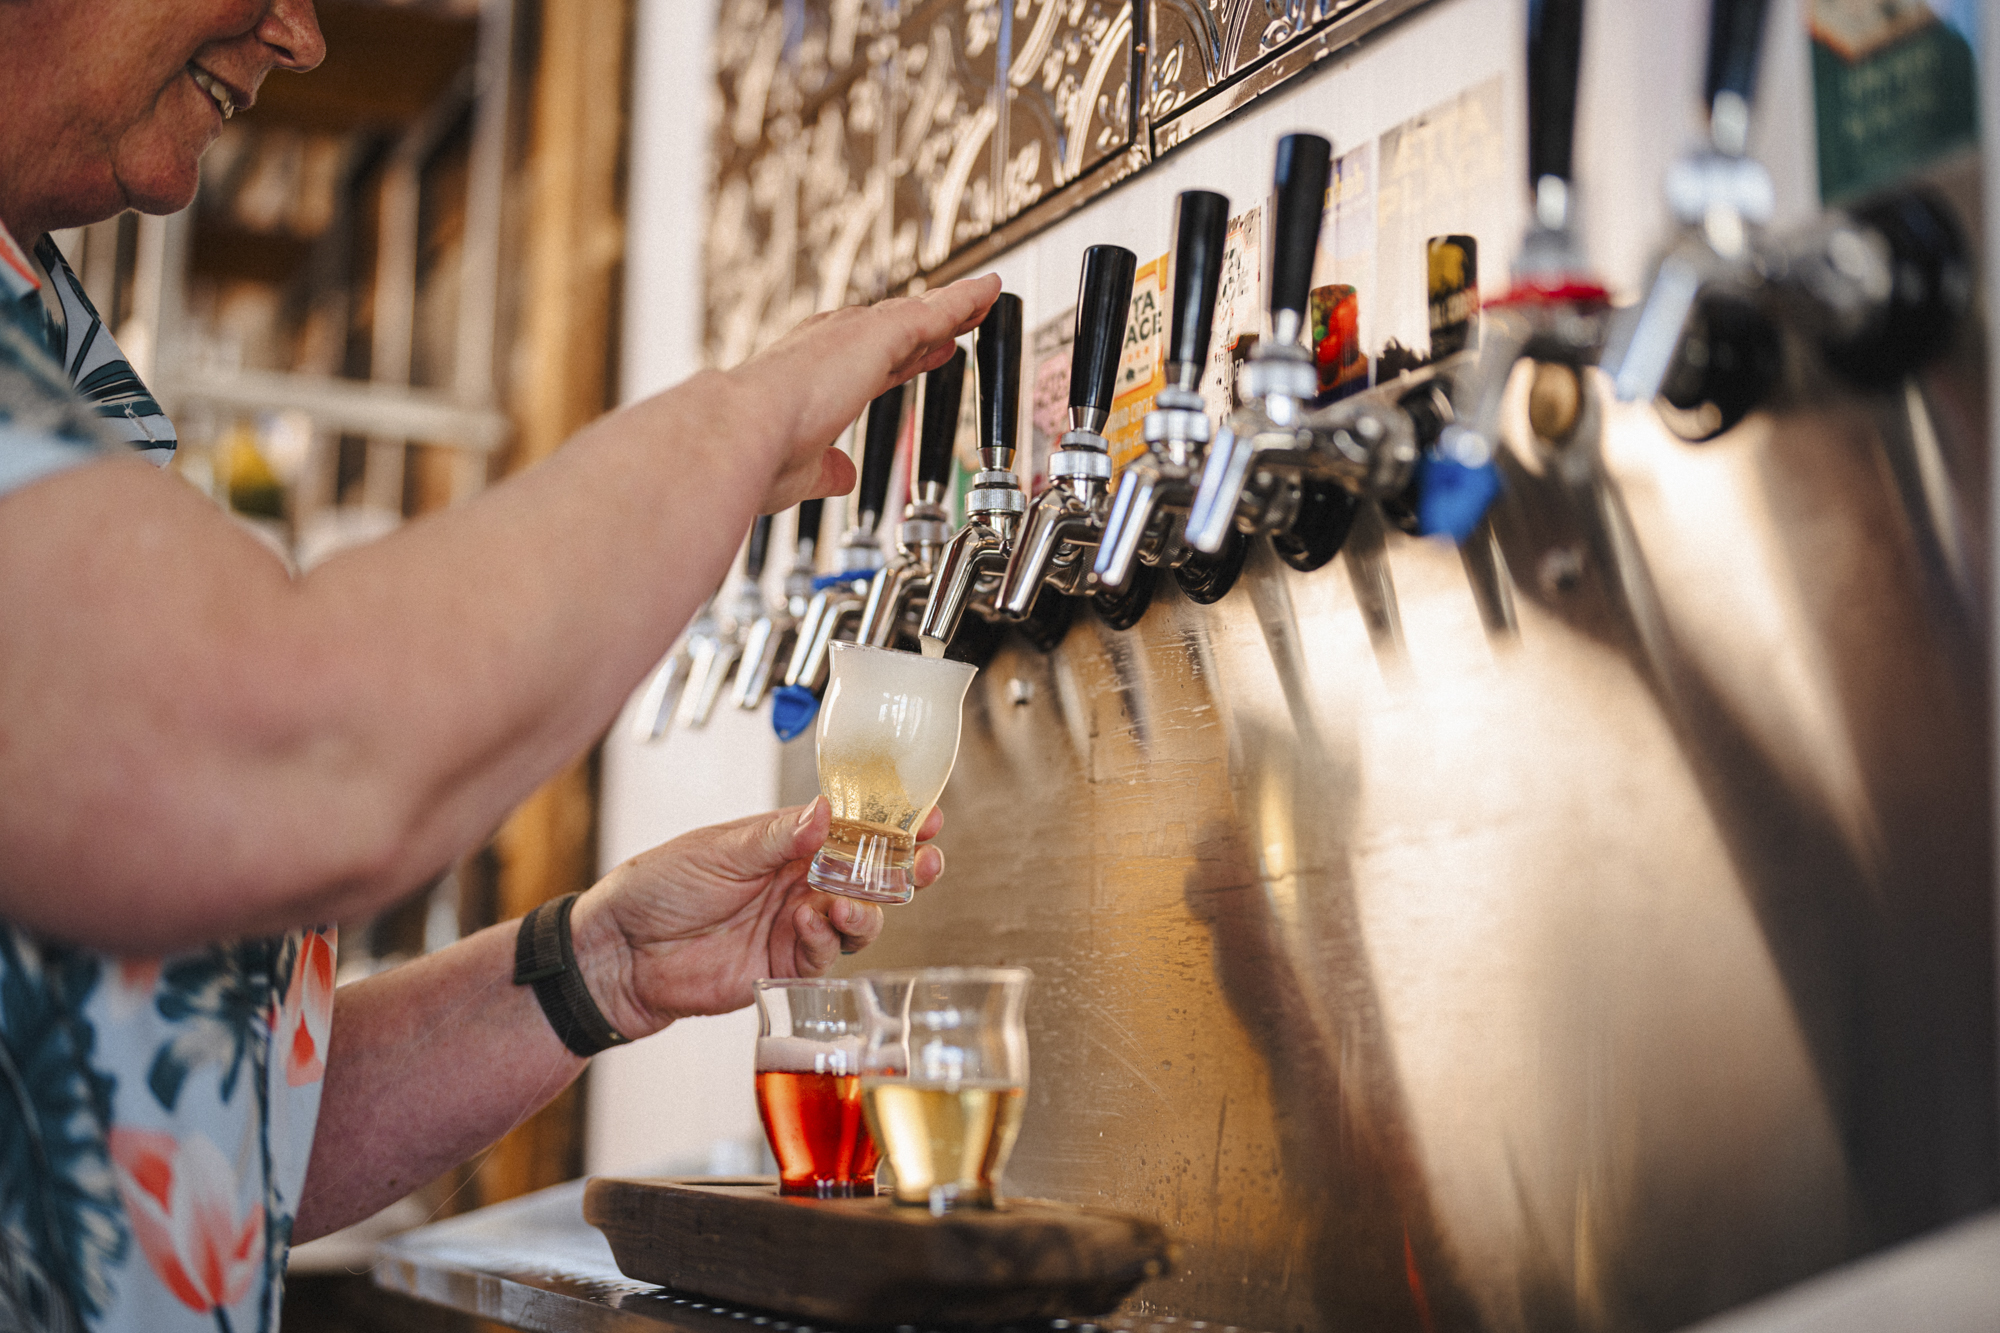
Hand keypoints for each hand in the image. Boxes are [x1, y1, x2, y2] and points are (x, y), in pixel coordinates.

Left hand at [568, 797, 944, 1038]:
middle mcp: (797, 884)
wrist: (619, 952)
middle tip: (924, 860)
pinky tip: (810, 923)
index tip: (923, 815)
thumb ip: (777, 837)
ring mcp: (794, 926)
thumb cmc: (657, 888)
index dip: (888, 823)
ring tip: (845, 901)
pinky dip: (826, 938)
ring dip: (865, 908)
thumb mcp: (719, 850)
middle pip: (868, 877)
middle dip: (902, 869)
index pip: (849, 829)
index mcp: (785, 844)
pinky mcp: (784, 968)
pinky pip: (825, 956)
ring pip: (857, 920)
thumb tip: (826, 812)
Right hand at [728, 274, 1001, 512]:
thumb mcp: (802, 468)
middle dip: (928, 322)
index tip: (925, 352)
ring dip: (951, 305)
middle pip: (893, 328)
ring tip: (983, 293)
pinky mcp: (881, 333)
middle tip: (959, 316)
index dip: (901, 358)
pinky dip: (964, 300)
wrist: (740, 430)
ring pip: (916, 313)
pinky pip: (936, 311)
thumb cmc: (756, 455)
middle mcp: (831, 346)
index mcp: (813, 377)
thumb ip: (827, 470)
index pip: (867, 362)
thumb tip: (842, 476)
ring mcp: (854, 336)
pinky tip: (988, 290)